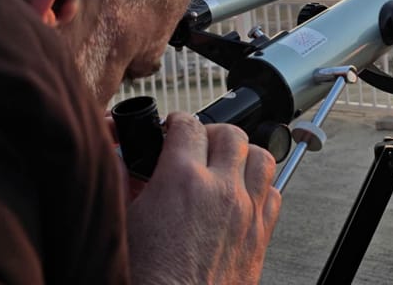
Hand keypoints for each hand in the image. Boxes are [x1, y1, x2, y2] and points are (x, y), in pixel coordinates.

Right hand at [125, 112, 281, 284]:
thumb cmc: (148, 280)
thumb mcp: (121, 222)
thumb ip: (123, 181)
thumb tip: (118, 156)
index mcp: (183, 182)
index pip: (188, 125)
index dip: (176, 122)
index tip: (171, 129)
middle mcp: (222, 193)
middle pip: (231, 134)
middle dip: (211, 133)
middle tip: (196, 144)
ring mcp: (247, 215)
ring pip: (262, 158)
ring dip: (243, 155)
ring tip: (224, 163)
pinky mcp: (260, 238)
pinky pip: (274, 194)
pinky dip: (260, 187)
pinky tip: (242, 196)